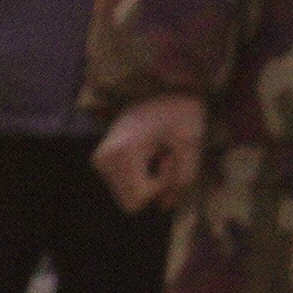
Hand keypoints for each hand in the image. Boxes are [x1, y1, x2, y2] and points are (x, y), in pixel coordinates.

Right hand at [94, 97, 204, 213]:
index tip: (171, 158)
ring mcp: (100, 160)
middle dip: (155, 187)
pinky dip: (141, 177)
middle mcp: (104, 159)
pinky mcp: (102, 161)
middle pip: (131, 203)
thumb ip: (185, 176)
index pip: (140, 198)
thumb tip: (165, 206)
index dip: (163, 185)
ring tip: (159, 153)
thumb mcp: (191, 140)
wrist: (158, 85)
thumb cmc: (179, 109)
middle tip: (166, 157)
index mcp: (122, 152)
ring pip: (127, 196)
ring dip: (149, 182)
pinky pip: (124, 185)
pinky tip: (149, 154)